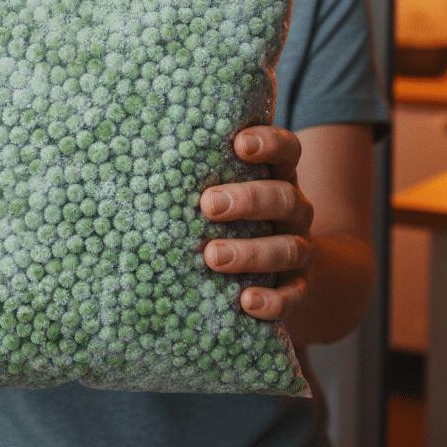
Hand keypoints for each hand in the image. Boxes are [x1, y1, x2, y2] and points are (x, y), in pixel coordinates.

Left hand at [199, 125, 311, 321]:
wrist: (283, 271)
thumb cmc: (237, 219)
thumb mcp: (229, 190)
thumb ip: (204, 174)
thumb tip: (147, 157)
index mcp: (279, 177)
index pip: (287, 150)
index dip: (270, 143)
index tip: (240, 144)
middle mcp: (294, 210)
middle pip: (283, 197)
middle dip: (247, 200)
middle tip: (207, 205)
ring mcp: (299, 249)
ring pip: (287, 248)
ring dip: (251, 253)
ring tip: (213, 256)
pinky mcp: (298, 287)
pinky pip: (293, 295)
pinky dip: (273, 300)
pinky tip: (247, 302)